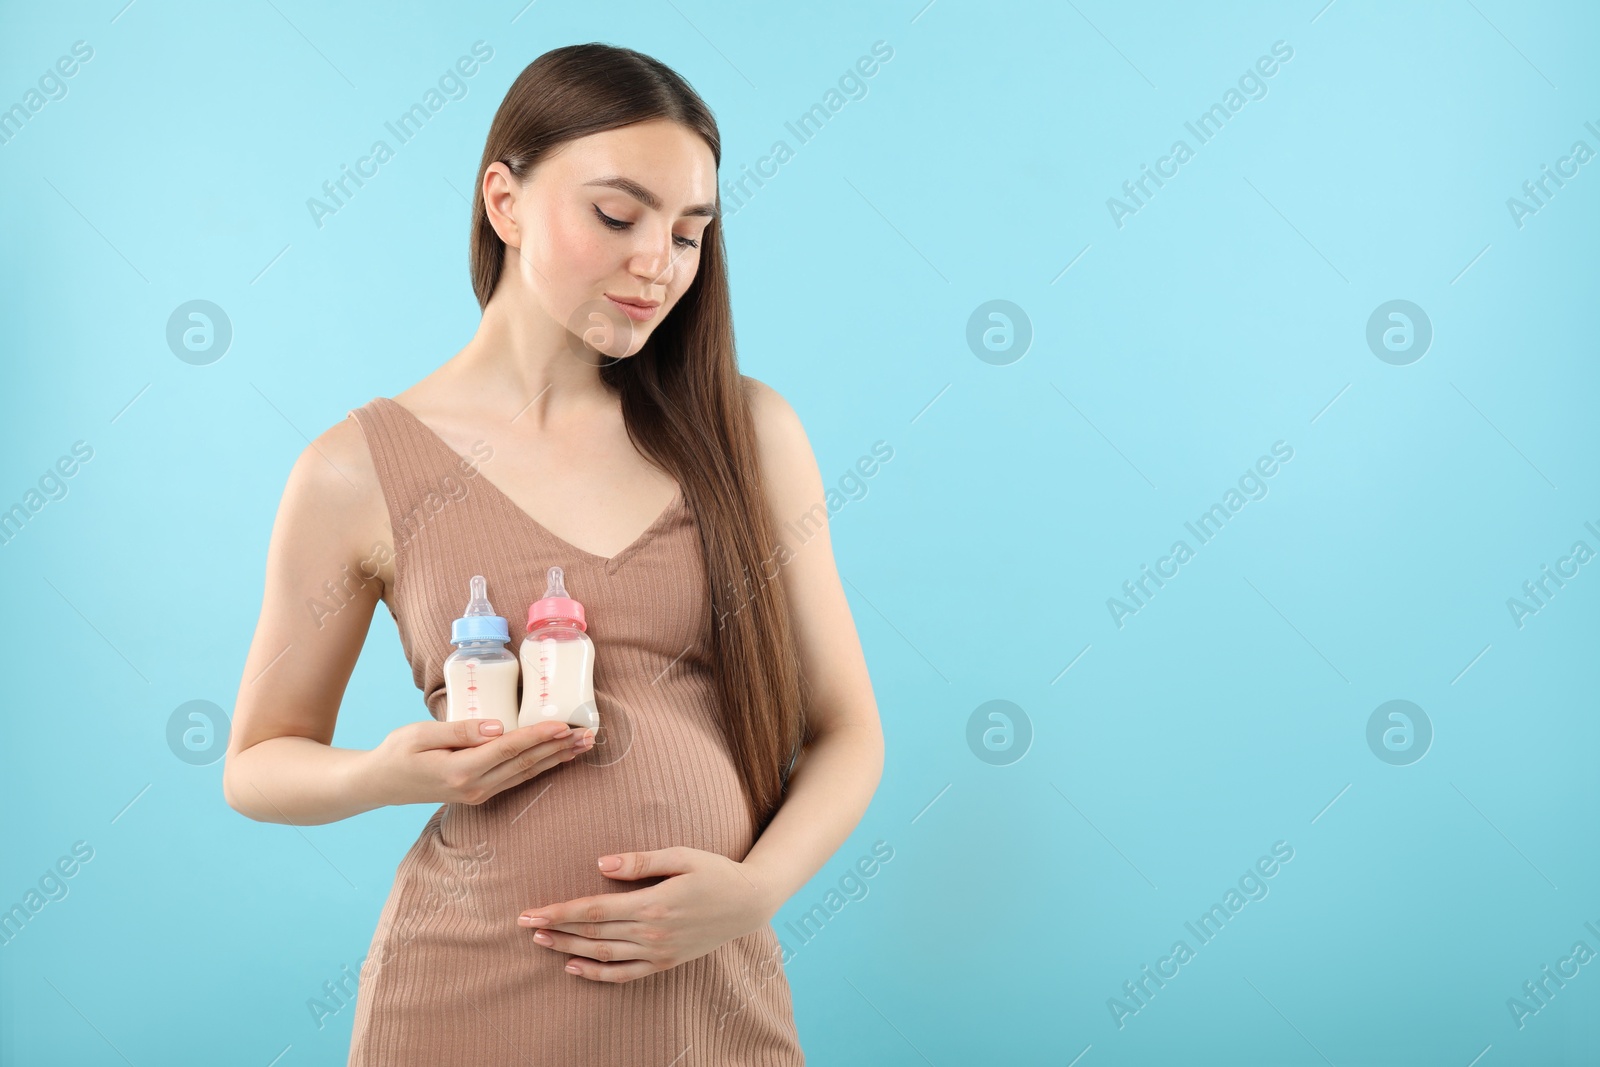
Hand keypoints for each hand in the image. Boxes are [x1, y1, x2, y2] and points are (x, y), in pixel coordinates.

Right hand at [367, 718, 594, 806]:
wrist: (380, 783)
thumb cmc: (397, 752)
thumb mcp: (421, 734)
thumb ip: (460, 730)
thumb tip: (498, 727)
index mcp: (461, 770)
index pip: (509, 749)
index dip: (539, 736)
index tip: (564, 725)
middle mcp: (475, 787)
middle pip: (526, 764)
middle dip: (560, 748)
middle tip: (590, 735)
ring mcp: (479, 794)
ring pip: (526, 774)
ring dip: (557, 758)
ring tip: (583, 746)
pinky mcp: (479, 793)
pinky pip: (516, 779)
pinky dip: (540, 766)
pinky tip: (557, 758)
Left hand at [517, 846, 773, 982]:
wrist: (749, 903)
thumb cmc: (715, 871)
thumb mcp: (681, 856)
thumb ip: (640, 861)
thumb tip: (599, 864)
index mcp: (652, 904)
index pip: (594, 911)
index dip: (559, 912)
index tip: (531, 912)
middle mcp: (652, 933)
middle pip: (592, 934)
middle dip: (554, 929)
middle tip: (523, 924)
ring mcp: (658, 952)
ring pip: (603, 955)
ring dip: (568, 950)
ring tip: (540, 942)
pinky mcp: (665, 962)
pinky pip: (625, 974)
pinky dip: (597, 974)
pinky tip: (574, 968)